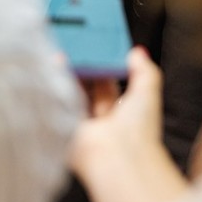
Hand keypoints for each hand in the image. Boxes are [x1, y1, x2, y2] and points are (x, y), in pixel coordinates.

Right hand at [69, 48, 187, 201]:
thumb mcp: (147, 93)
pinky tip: (53, 62)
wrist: (116, 156)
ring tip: (63, 49)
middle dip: (80, 68)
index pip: (105, 84)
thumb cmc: (137, 130)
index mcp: (119, 113)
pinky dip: (55, 82)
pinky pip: (58, 100)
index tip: (92, 47)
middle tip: (74, 45)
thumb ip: (144, 71)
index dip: (99, 66)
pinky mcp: (64, 127)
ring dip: (65, 73)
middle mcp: (98, 120)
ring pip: (70, 93)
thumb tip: (138, 52)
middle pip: (84, 87)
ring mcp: (80, 124)